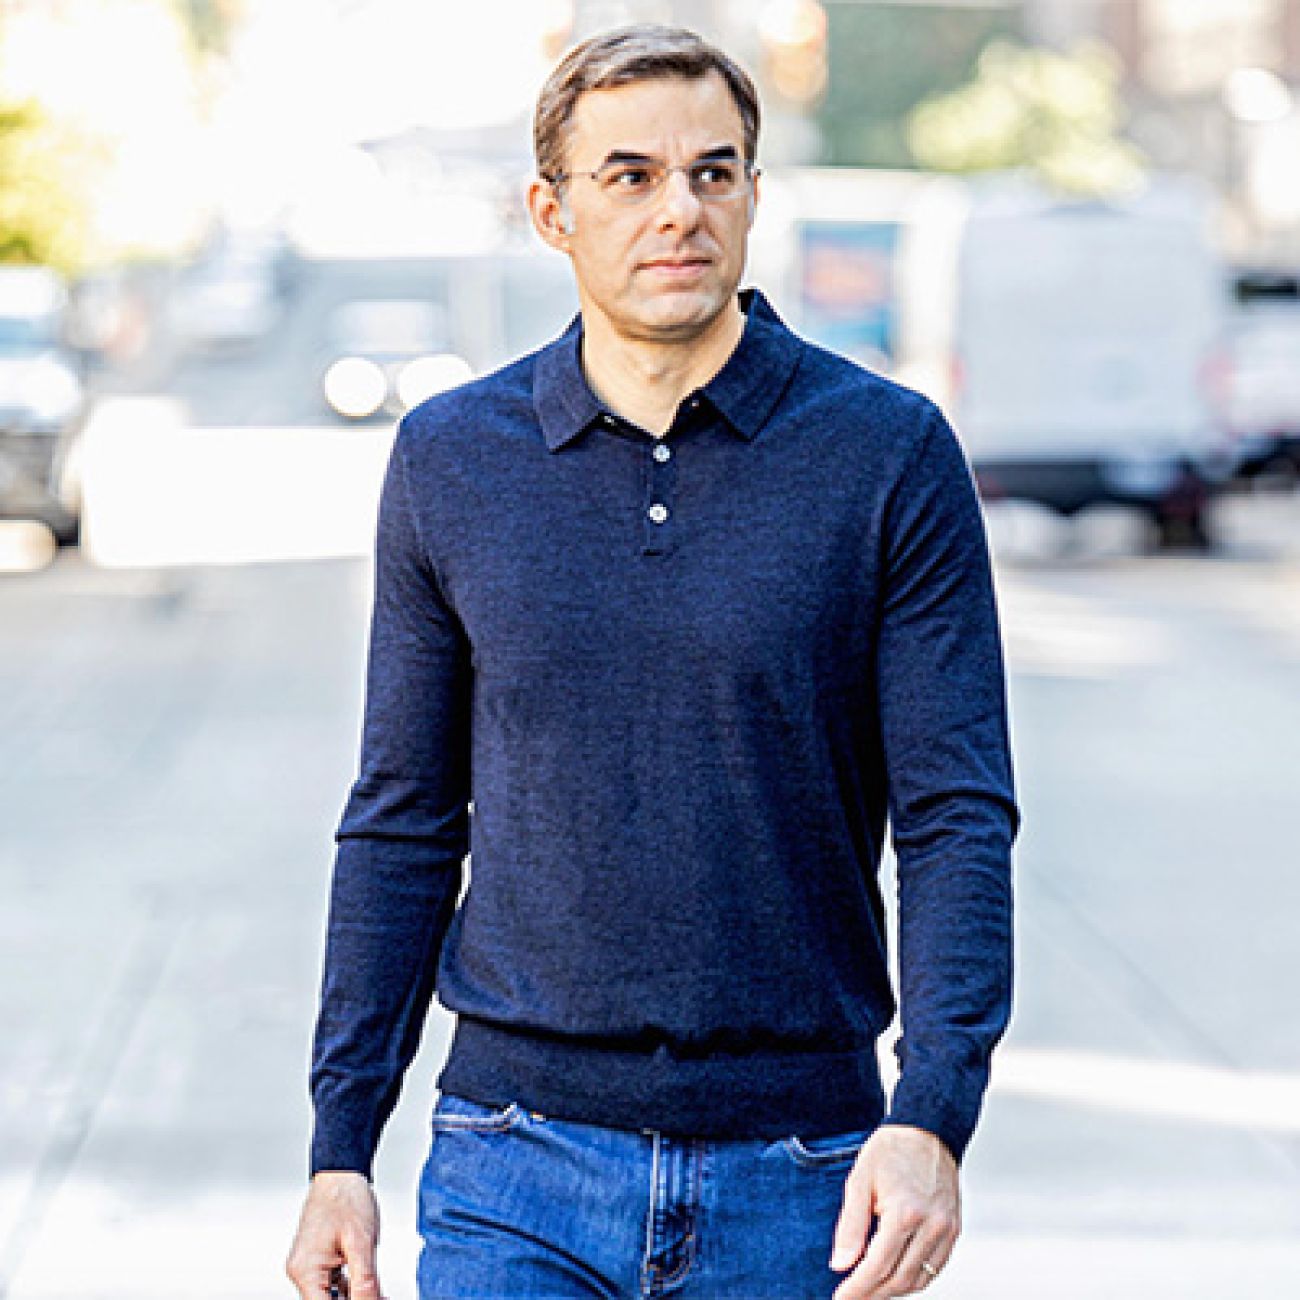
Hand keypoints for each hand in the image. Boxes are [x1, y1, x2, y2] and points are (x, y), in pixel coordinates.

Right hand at [286, 1170, 384, 1298]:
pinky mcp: (317, 1260)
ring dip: (354, 1296)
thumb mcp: (362, 1243)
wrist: (340, 1172)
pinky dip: (350, 1287)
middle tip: (380, 1297)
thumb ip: (365, 1281)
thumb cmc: (346, 1197)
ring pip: (330, 1296)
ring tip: (379, 1293)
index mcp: (307, 1270)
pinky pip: (332, 1284)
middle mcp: (302, 1270)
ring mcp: (308, 1265)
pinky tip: (369, 1287)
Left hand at [828, 1124, 959, 1297]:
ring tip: (870, 1289)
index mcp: (905, 1212)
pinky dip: (915, 1278)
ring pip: (920, 1279)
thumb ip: (851, 1227)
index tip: (840, 1299)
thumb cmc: (890, 1151)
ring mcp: (947, 1229)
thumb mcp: (860, 1181)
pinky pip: (935, 1267)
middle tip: (852, 1297)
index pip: (877, 1266)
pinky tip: (896, 1276)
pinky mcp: (955, 1229)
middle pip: (899, 1279)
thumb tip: (840, 1265)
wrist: (926, 1130)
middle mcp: (931, 1225)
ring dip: (893, 1290)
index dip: (857, 1288)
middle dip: (873, 1294)